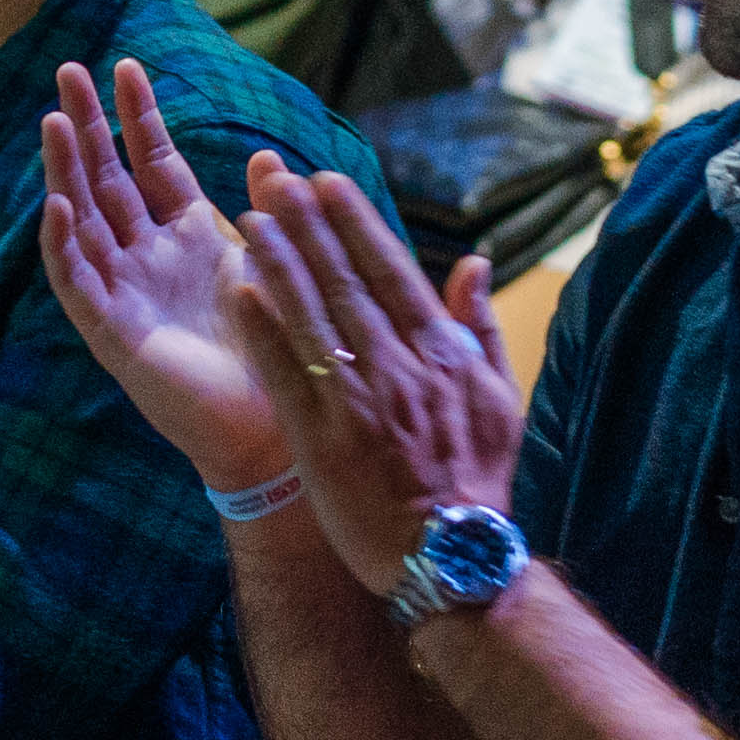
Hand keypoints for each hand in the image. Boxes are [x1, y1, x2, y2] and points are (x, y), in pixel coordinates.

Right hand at [35, 63, 282, 493]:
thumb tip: (269, 157)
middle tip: (67, 69)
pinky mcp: (114, 333)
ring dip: (66, 172)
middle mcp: (147, 255)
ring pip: (83, 220)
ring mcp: (125, 292)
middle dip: (86, 125)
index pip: (152, 161)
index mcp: (187, 233)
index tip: (126, 65)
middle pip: (107, 178)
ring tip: (53, 120)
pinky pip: (79, 284)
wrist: (276, 421)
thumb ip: (270, 212)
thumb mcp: (274, 266)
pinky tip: (57, 206)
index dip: (136, 115)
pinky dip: (64, 246)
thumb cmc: (278, 345)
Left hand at [222, 156, 518, 598]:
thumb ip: (479, 326)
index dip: (354, 222)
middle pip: (345, 280)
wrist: (454, 560)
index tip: (325, 181)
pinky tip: (240, 294)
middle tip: (273, 179)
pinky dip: (264, 331)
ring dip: (279, 263)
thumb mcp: (500, 397)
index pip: (390, 269)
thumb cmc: (479, 479)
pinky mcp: (322, 440)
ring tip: (249, 218)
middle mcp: (399, 367)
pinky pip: (287, 375)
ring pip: (312, 316)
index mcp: (441, 353)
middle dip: (307, 224)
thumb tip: (475, 262)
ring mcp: (359, 402)